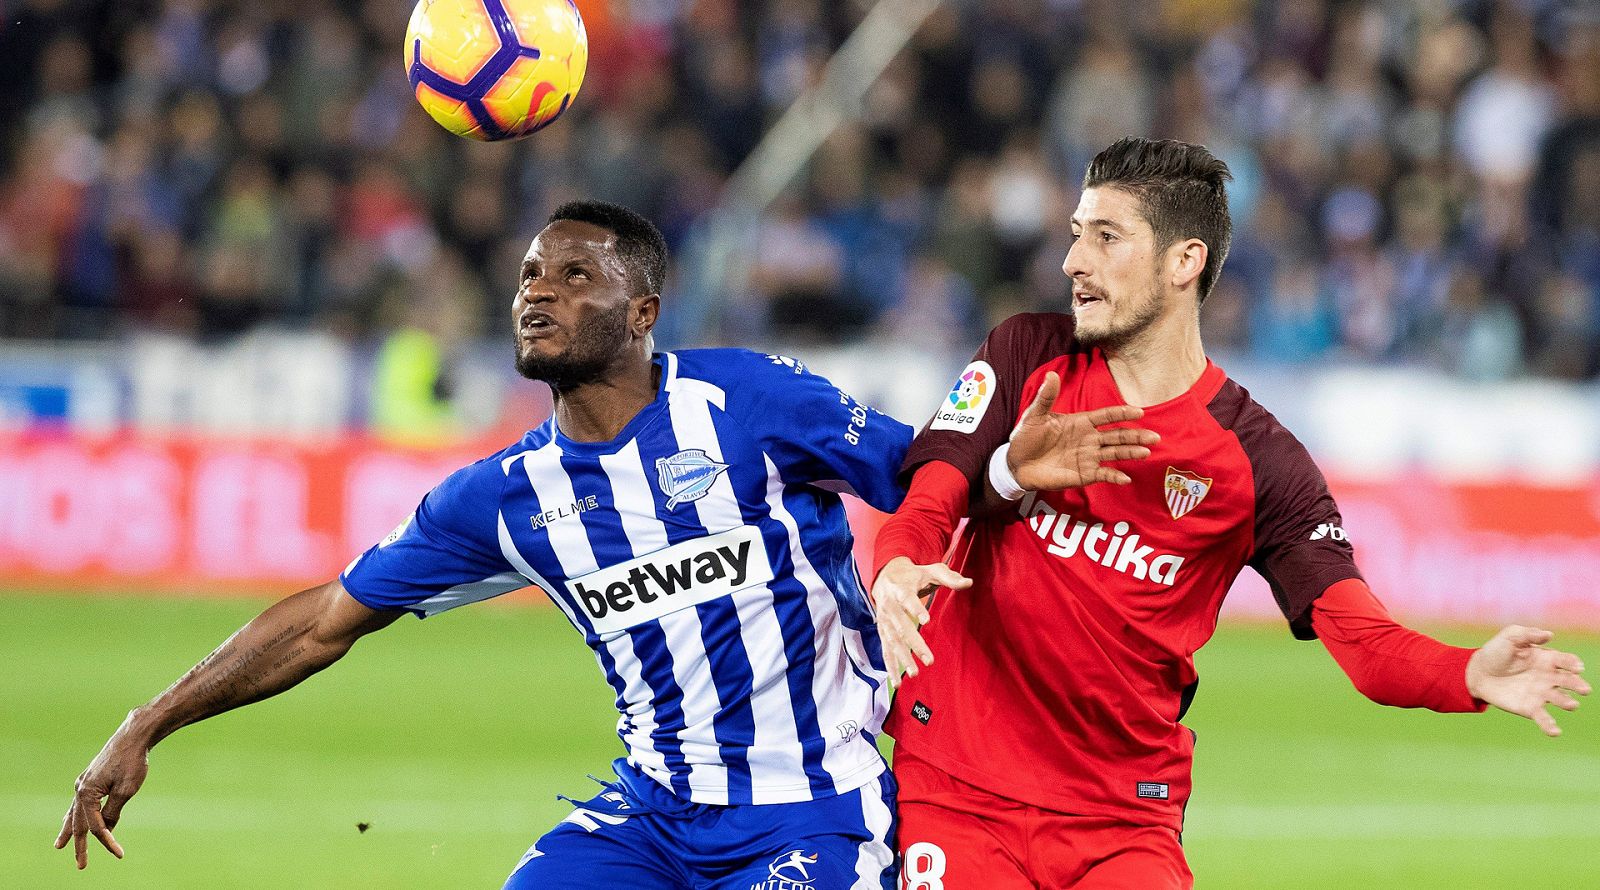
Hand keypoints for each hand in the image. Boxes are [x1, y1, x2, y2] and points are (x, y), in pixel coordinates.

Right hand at [55, 718, 149, 868]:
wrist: (133, 736)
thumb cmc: (132, 762)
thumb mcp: (126, 790)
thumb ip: (113, 812)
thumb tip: (106, 829)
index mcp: (87, 793)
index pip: (95, 826)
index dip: (106, 841)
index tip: (119, 853)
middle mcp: (80, 788)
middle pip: (78, 823)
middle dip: (79, 844)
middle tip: (81, 865)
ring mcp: (83, 782)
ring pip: (74, 812)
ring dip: (69, 830)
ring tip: (60, 845)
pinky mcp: (90, 778)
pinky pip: (79, 802)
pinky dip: (76, 814)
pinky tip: (72, 819)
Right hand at [871, 557, 970, 684]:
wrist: (885, 577)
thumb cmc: (913, 576)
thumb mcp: (930, 570)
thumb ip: (948, 577)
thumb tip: (968, 582)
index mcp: (900, 589)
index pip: (907, 598)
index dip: (915, 608)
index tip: (926, 620)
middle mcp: (889, 606)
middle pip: (901, 626)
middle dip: (914, 644)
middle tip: (929, 659)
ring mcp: (884, 621)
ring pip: (892, 642)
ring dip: (903, 658)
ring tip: (914, 673)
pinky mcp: (883, 632)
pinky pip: (885, 651)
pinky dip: (890, 667)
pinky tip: (897, 682)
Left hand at [1007, 372, 1158, 489]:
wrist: (1016, 464)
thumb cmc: (1026, 437)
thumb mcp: (1034, 415)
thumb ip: (1045, 397)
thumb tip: (1052, 374)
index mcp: (1080, 422)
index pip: (1106, 416)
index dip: (1122, 413)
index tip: (1139, 412)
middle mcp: (1089, 439)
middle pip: (1117, 435)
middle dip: (1135, 435)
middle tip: (1154, 437)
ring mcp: (1088, 457)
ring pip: (1114, 453)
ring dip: (1130, 453)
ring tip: (1146, 452)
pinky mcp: (1083, 474)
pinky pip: (1103, 474)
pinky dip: (1114, 476)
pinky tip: (1125, 478)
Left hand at [1465, 626, 1589, 736]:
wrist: (1477, 673)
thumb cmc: (1496, 652)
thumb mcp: (1509, 637)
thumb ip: (1528, 635)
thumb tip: (1549, 635)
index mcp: (1547, 659)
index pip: (1566, 661)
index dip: (1573, 664)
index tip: (1577, 667)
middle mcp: (1549, 678)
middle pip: (1568, 681)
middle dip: (1578, 685)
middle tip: (1584, 689)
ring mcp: (1541, 694)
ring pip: (1560, 700)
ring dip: (1567, 703)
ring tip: (1571, 705)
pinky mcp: (1530, 709)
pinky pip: (1543, 718)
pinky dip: (1550, 726)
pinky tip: (1555, 732)